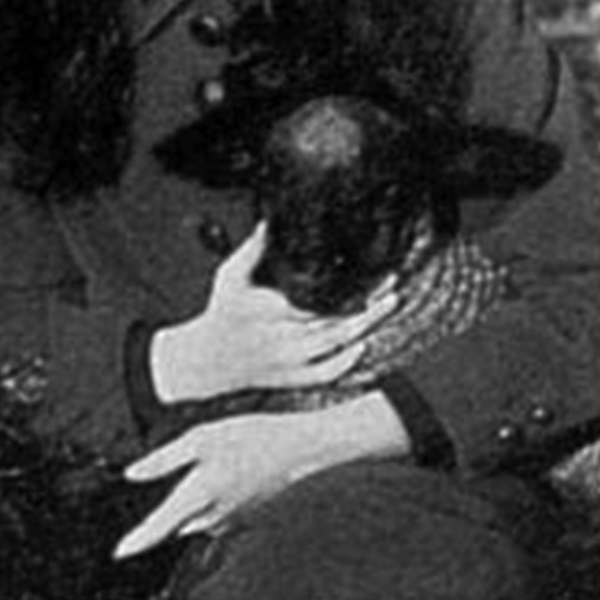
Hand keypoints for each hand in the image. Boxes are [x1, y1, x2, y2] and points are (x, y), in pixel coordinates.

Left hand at [115, 390, 409, 560]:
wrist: (304, 449)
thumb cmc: (254, 437)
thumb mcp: (201, 437)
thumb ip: (163, 460)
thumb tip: (132, 474)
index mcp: (198, 495)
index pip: (159, 527)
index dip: (136, 541)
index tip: (118, 553)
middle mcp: (214, 518)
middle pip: (178, 524)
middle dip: (170, 512)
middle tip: (183, 478)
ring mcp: (234, 522)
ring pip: (200, 520)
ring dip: (195, 505)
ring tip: (216, 469)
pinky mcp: (249, 519)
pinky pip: (222, 517)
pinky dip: (217, 502)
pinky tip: (231, 475)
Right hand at [149, 226, 398, 407]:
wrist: (207, 361)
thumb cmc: (222, 313)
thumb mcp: (230, 276)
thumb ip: (253, 249)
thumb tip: (271, 221)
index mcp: (270, 312)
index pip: (321, 300)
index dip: (352, 290)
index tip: (373, 274)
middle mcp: (283, 339)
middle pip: (337, 323)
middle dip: (369, 307)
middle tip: (392, 290)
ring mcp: (290, 362)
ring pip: (337, 345)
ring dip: (364, 328)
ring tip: (385, 308)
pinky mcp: (292, 378)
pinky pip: (326, 374)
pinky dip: (346, 362)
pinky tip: (362, 345)